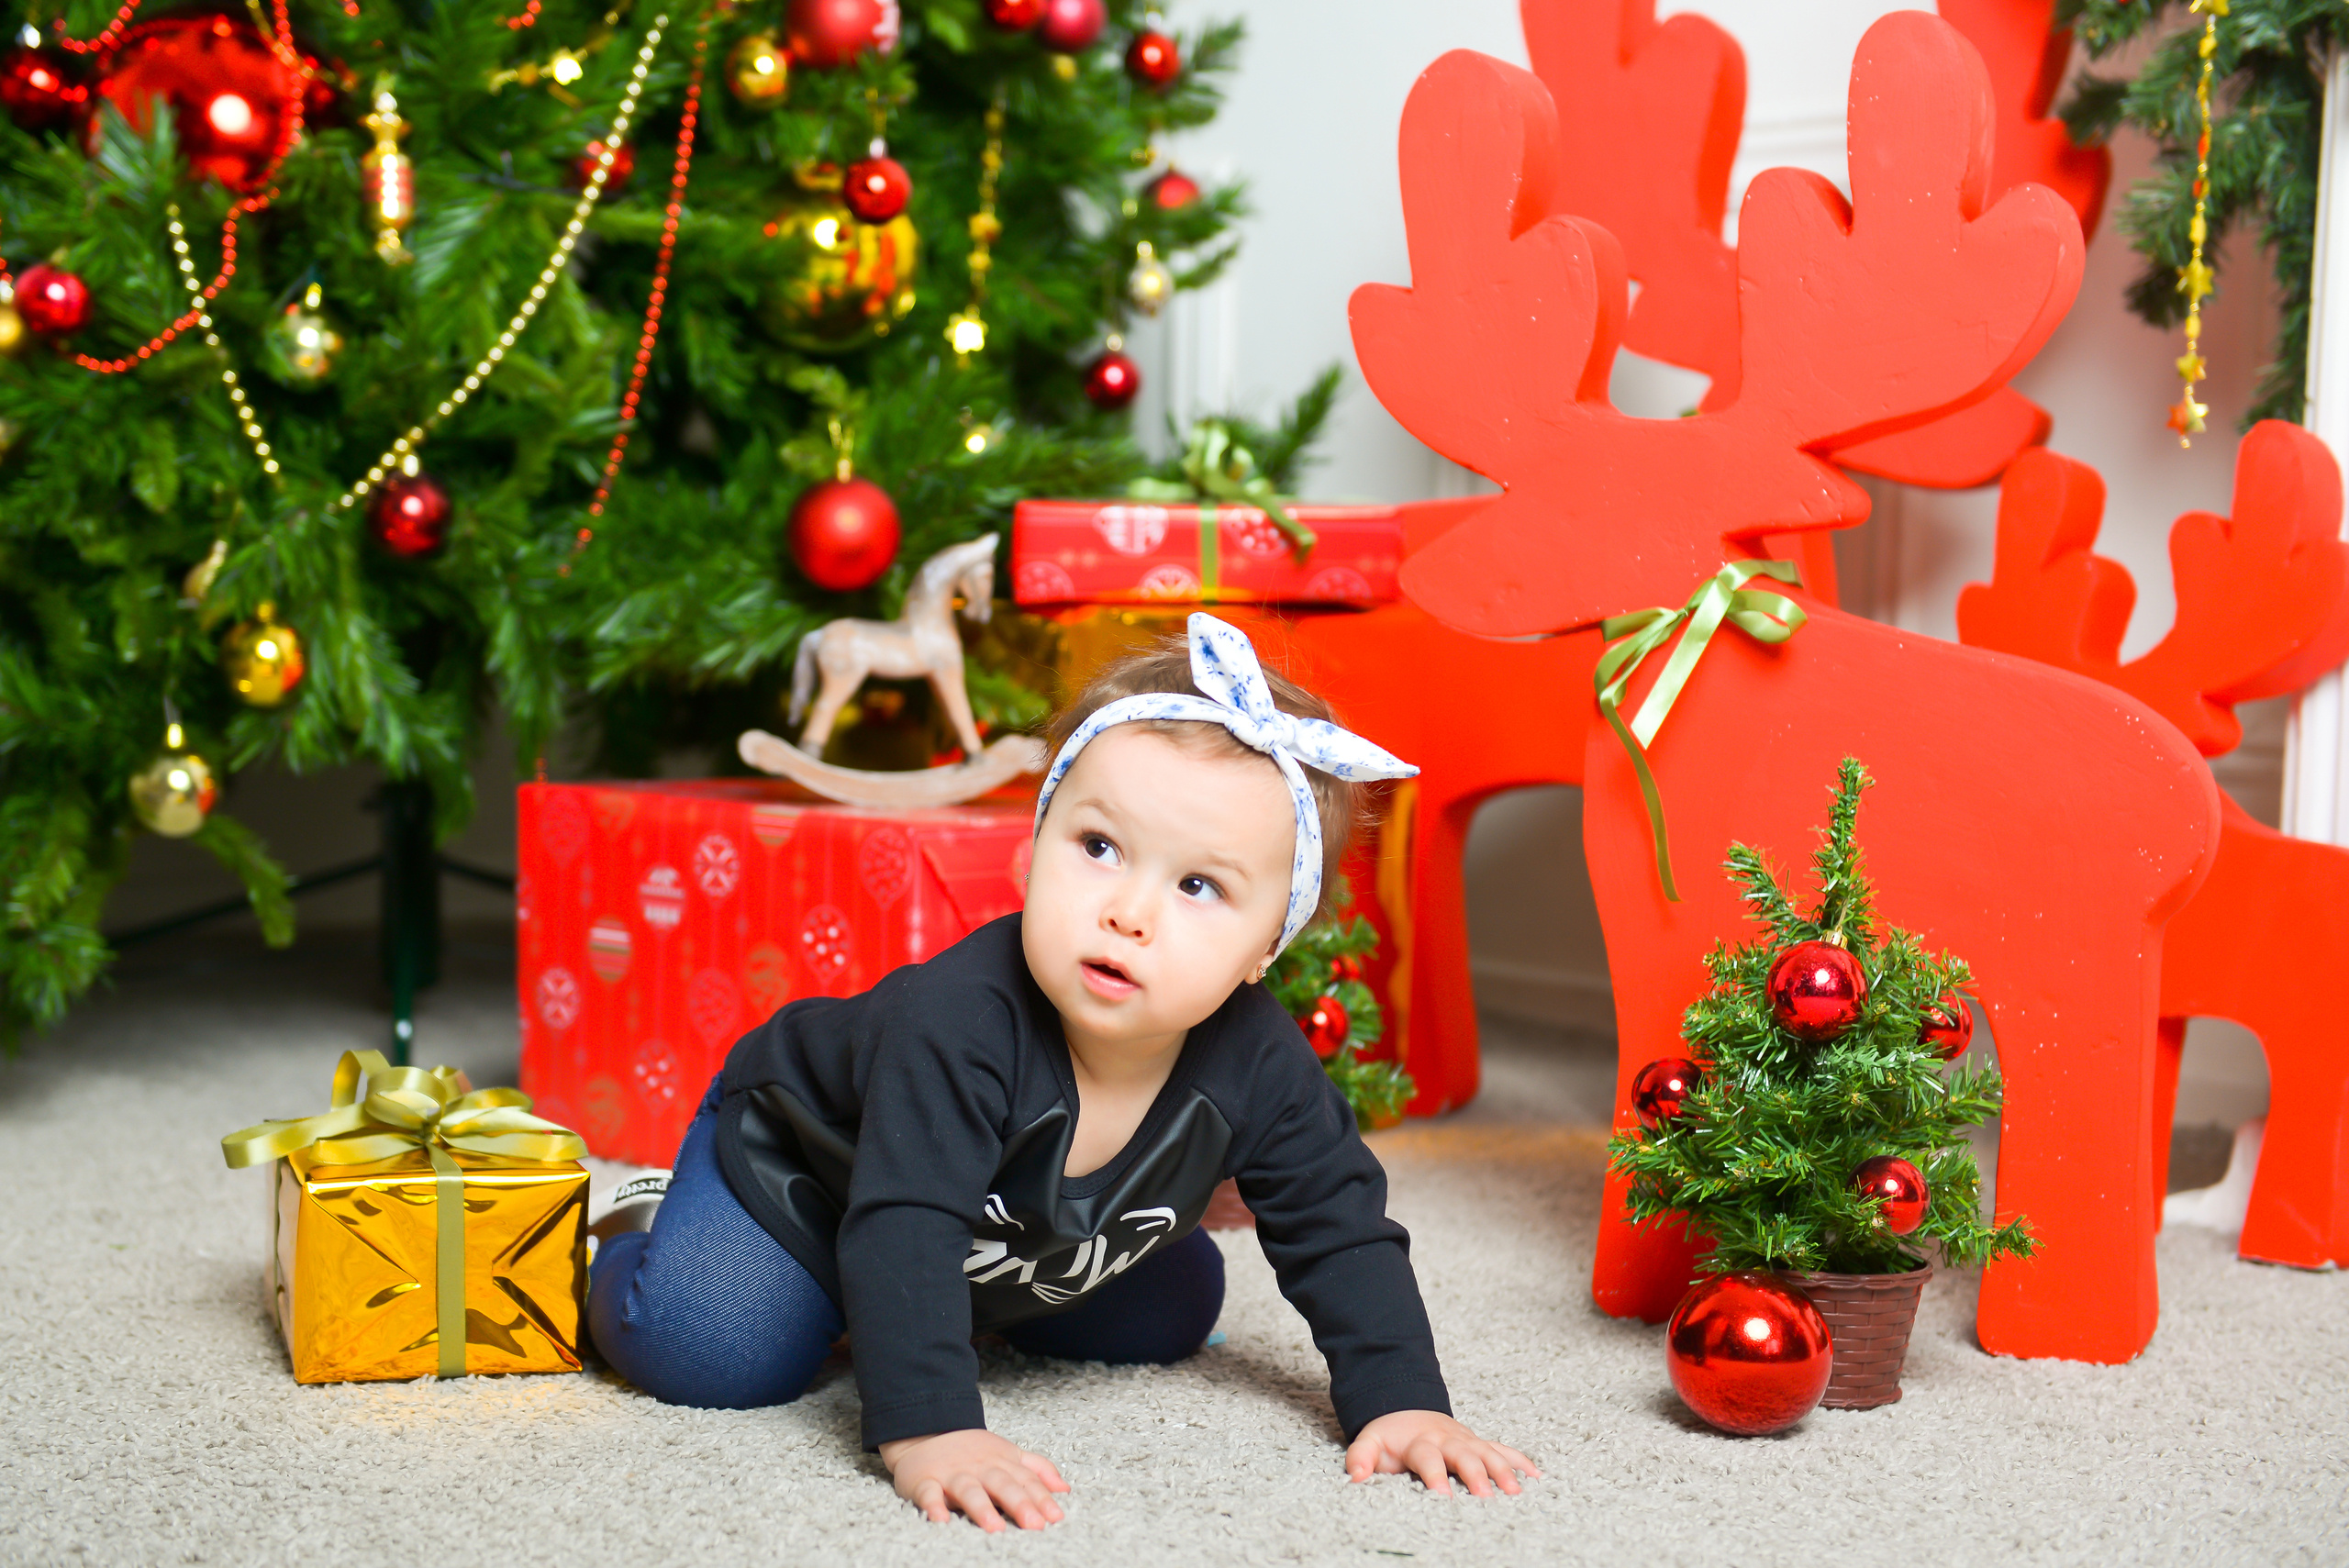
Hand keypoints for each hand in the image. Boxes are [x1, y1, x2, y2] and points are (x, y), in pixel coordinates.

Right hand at [879, 1428, 1069, 1531]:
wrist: (926, 1432)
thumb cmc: (972, 1452)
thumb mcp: (1008, 1454)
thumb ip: (1037, 1469)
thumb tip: (1064, 1488)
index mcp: (1002, 1462)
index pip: (1026, 1480)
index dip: (1041, 1498)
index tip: (1055, 1517)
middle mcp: (980, 1468)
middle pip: (1002, 1485)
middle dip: (1019, 1504)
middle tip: (1034, 1525)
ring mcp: (952, 1474)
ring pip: (969, 1490)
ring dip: (982, 1508)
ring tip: (995, 1527)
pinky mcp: (925, 1481)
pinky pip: (928, 1493)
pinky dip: (933, 1506)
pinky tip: (940, 1520)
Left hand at [1345, 1410, 1539, 1496]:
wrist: (1407, 1409)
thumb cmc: (1390, 1436)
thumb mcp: (1369, 1442)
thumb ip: (1360, 1458)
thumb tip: (1355, 1477)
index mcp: (1420, 1441)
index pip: (1428, 1458)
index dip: (1434, 1475)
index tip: (1442, 1495)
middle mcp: (1447, 1439)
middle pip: (1464, 1455)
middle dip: (1476, 1474)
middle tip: (1486, 1496)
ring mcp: (1467, 1440)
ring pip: (1488, 1452)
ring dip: (1503, 1470)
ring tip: (1517, 1491)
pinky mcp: (1479, 1444)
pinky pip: (1503, 1450)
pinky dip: (1520, 1461)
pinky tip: (1537, 1476)